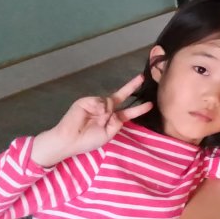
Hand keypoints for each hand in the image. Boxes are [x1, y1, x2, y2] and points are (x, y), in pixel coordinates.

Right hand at [31, 74, 153, 167]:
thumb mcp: (108, 134)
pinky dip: (100, 107)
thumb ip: (117, 122)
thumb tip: (116, 110)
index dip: (139, 109)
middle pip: (121, 96)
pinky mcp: (86, 101)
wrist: (69, 140)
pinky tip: (95, 113)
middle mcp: (106, 110)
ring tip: (99, 120)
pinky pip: (100, 101)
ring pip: (111, 100)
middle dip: (131, 87)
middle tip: (142, 78)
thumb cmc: (88, 141)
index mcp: (112, 119)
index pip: (128, 112)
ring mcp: (96, 104)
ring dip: (108, 110)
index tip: (150, 104)